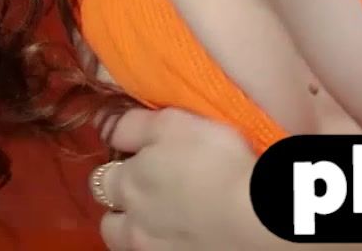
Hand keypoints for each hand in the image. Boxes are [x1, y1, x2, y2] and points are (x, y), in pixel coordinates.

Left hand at [91, 106, 276, 250]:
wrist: (259, 218)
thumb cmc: (216, 161)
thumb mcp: (172, 123)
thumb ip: (132, 126)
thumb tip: (102, 125)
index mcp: (126, 185)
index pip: (102, 180)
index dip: (119, 170)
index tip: (138, 163)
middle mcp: (133, 225)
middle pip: (110, 223)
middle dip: (121, 210)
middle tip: (150, 198)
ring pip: (130, 246)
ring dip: (140, 233)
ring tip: (168, 222)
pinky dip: (168, 246)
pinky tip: (190, 236)